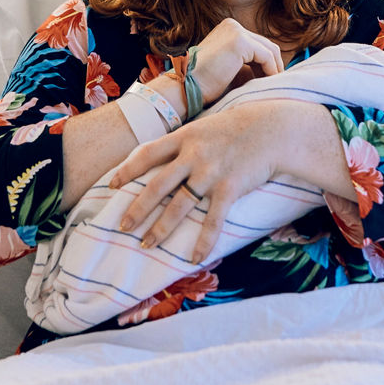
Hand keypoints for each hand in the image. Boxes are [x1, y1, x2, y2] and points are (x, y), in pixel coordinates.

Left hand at [108, 105, 277, 263]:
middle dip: (138, 208)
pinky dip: (203, 240)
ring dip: (161, 228)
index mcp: (184, 137)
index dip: (128, 170)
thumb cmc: (236, 128)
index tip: (112, 185)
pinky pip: (213, 219)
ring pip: (179, 206)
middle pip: (157, 185)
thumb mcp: (204, 127)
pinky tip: (194, 258)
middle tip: (122, 226)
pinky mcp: (230, 187)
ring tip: (147, 244)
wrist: (271, 129)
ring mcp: (211, 172)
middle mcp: (194, 155)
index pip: (147, 154)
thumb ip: (184, 142)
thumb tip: (161, 156)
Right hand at [187, 18, 283, 105]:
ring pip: (269, 50)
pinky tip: (268, 85)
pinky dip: (272, 71)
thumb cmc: (204, 84)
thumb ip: (249, 65)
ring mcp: (236, 31)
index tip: (271, 81)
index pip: (257, 44)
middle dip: (273, 66)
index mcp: (228, 29)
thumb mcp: (230, 68)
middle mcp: (232, 25)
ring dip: (274, 69)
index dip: (267, 63)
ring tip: (273, 87)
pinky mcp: (241, 41)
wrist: (184, 87)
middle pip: (266, 45)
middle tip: (276, 85)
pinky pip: (267, 56)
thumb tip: (275, 71)